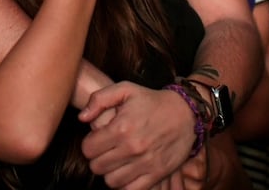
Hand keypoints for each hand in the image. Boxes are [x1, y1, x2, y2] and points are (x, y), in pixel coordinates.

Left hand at [78, 81, 195, 188]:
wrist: (186, 113)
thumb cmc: (152, 101)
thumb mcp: (125, 90)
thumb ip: (98, 99)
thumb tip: (82, 117)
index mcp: (121, 128)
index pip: (88, 149)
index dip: (89, 144)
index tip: (96, 140)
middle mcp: (133, 148)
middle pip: (97, 167)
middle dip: (97, 159)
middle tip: (105, 151)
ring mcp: (146, 163)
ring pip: (112, 182)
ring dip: (110, 172)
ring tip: (115, 162)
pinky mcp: (158, 174)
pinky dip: (125, 184)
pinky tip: (127, 172)